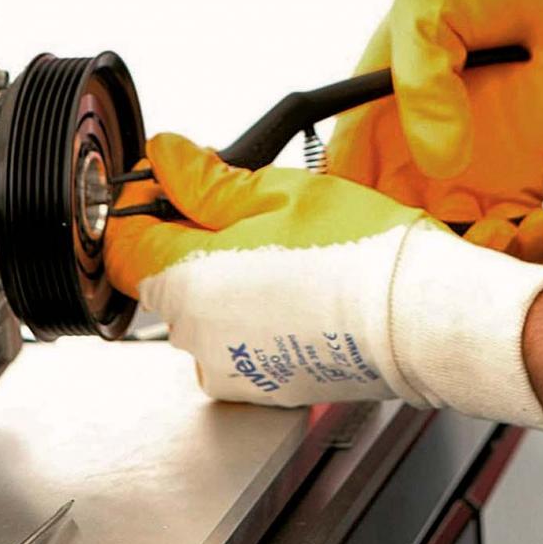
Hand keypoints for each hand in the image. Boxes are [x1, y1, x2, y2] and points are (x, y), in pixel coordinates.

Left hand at [106, 133, 542, 426]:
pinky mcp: (261, 386)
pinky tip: (296, 287)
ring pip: (200, 307)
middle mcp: (195, 336)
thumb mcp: (277, 191)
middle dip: (191, 234)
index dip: (139, 202)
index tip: (169, 180)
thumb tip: (164, 157)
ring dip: (223, 273)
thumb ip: (205, 178)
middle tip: (248, 206)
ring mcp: (228, 368)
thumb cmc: (363, 255)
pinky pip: (234, 339)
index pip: (118, 241)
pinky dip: (251, 312)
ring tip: (284, 248)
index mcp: (187, 280)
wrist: (424, 319)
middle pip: (161, 272)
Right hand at [325, 0, 542, 262]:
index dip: (342, 232)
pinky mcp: (516, 193)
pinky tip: (541, 221)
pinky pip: (515, 245)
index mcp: (366, 128)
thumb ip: (421, 78)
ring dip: (471, 266)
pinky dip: (528, 251)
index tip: (371, 245)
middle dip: (410, 266)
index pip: (333, 197)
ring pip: (452, 257)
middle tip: (443, 251)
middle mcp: (407, 168)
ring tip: (499, 234)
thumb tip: (439, 158)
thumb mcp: (426, 14)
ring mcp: (461, 185)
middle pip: (390, 246)